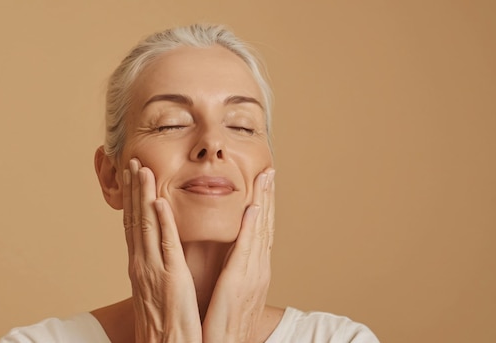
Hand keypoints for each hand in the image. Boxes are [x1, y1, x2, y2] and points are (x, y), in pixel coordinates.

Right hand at [123, 158, 201, 342]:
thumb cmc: (164, 322)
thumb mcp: (155, 289)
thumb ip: (155, 267)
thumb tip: (157, 253)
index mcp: (140, 265)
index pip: (133, 225)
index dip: (131, 199)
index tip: (129, 176)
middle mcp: (141, 263)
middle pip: (134, 219)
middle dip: (132, 189)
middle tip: (130, 161)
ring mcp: (153, 269)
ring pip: (145, 225)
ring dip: (142, 196)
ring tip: (141, 170)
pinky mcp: (170, 278)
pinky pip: (165, 245)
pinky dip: (160, 222)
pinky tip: (158, 202)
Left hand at [202, 169, 275, 342]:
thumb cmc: (225, 323)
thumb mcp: (232, 291)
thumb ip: (234, 270)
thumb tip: (231, 255)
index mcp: (253, 269)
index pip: (260, 230)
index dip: (264, 205)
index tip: (264, 183)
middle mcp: (257, 268)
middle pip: (265, 225)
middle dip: (268, 197)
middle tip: (270, 171)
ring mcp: (252, 274)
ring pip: (260, 231)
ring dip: (263, 202)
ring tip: (265, 178)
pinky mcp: (240, 282)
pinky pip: (246, 251)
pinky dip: (252, 229)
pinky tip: (253, 209)